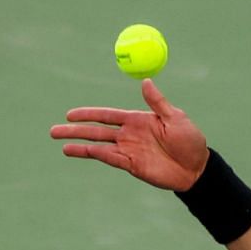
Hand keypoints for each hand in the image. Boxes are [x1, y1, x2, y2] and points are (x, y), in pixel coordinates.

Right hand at [50, 79, 208, 189]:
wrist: (197, 168)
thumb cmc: (190, 140)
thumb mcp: (176, 118)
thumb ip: (157, 102)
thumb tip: (146, 81)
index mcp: (136, 120)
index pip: (106, 115)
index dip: (88, 114)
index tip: (70, 113)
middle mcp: (128, 135)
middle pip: (96, 131)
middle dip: (75, 130)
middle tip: (53, 130)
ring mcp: (129, 151)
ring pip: (99, 146)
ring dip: (80, 145)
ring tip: (61, 145)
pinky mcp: (133, 166)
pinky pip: (111, 159)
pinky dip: (97, 155)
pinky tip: (84, 152)